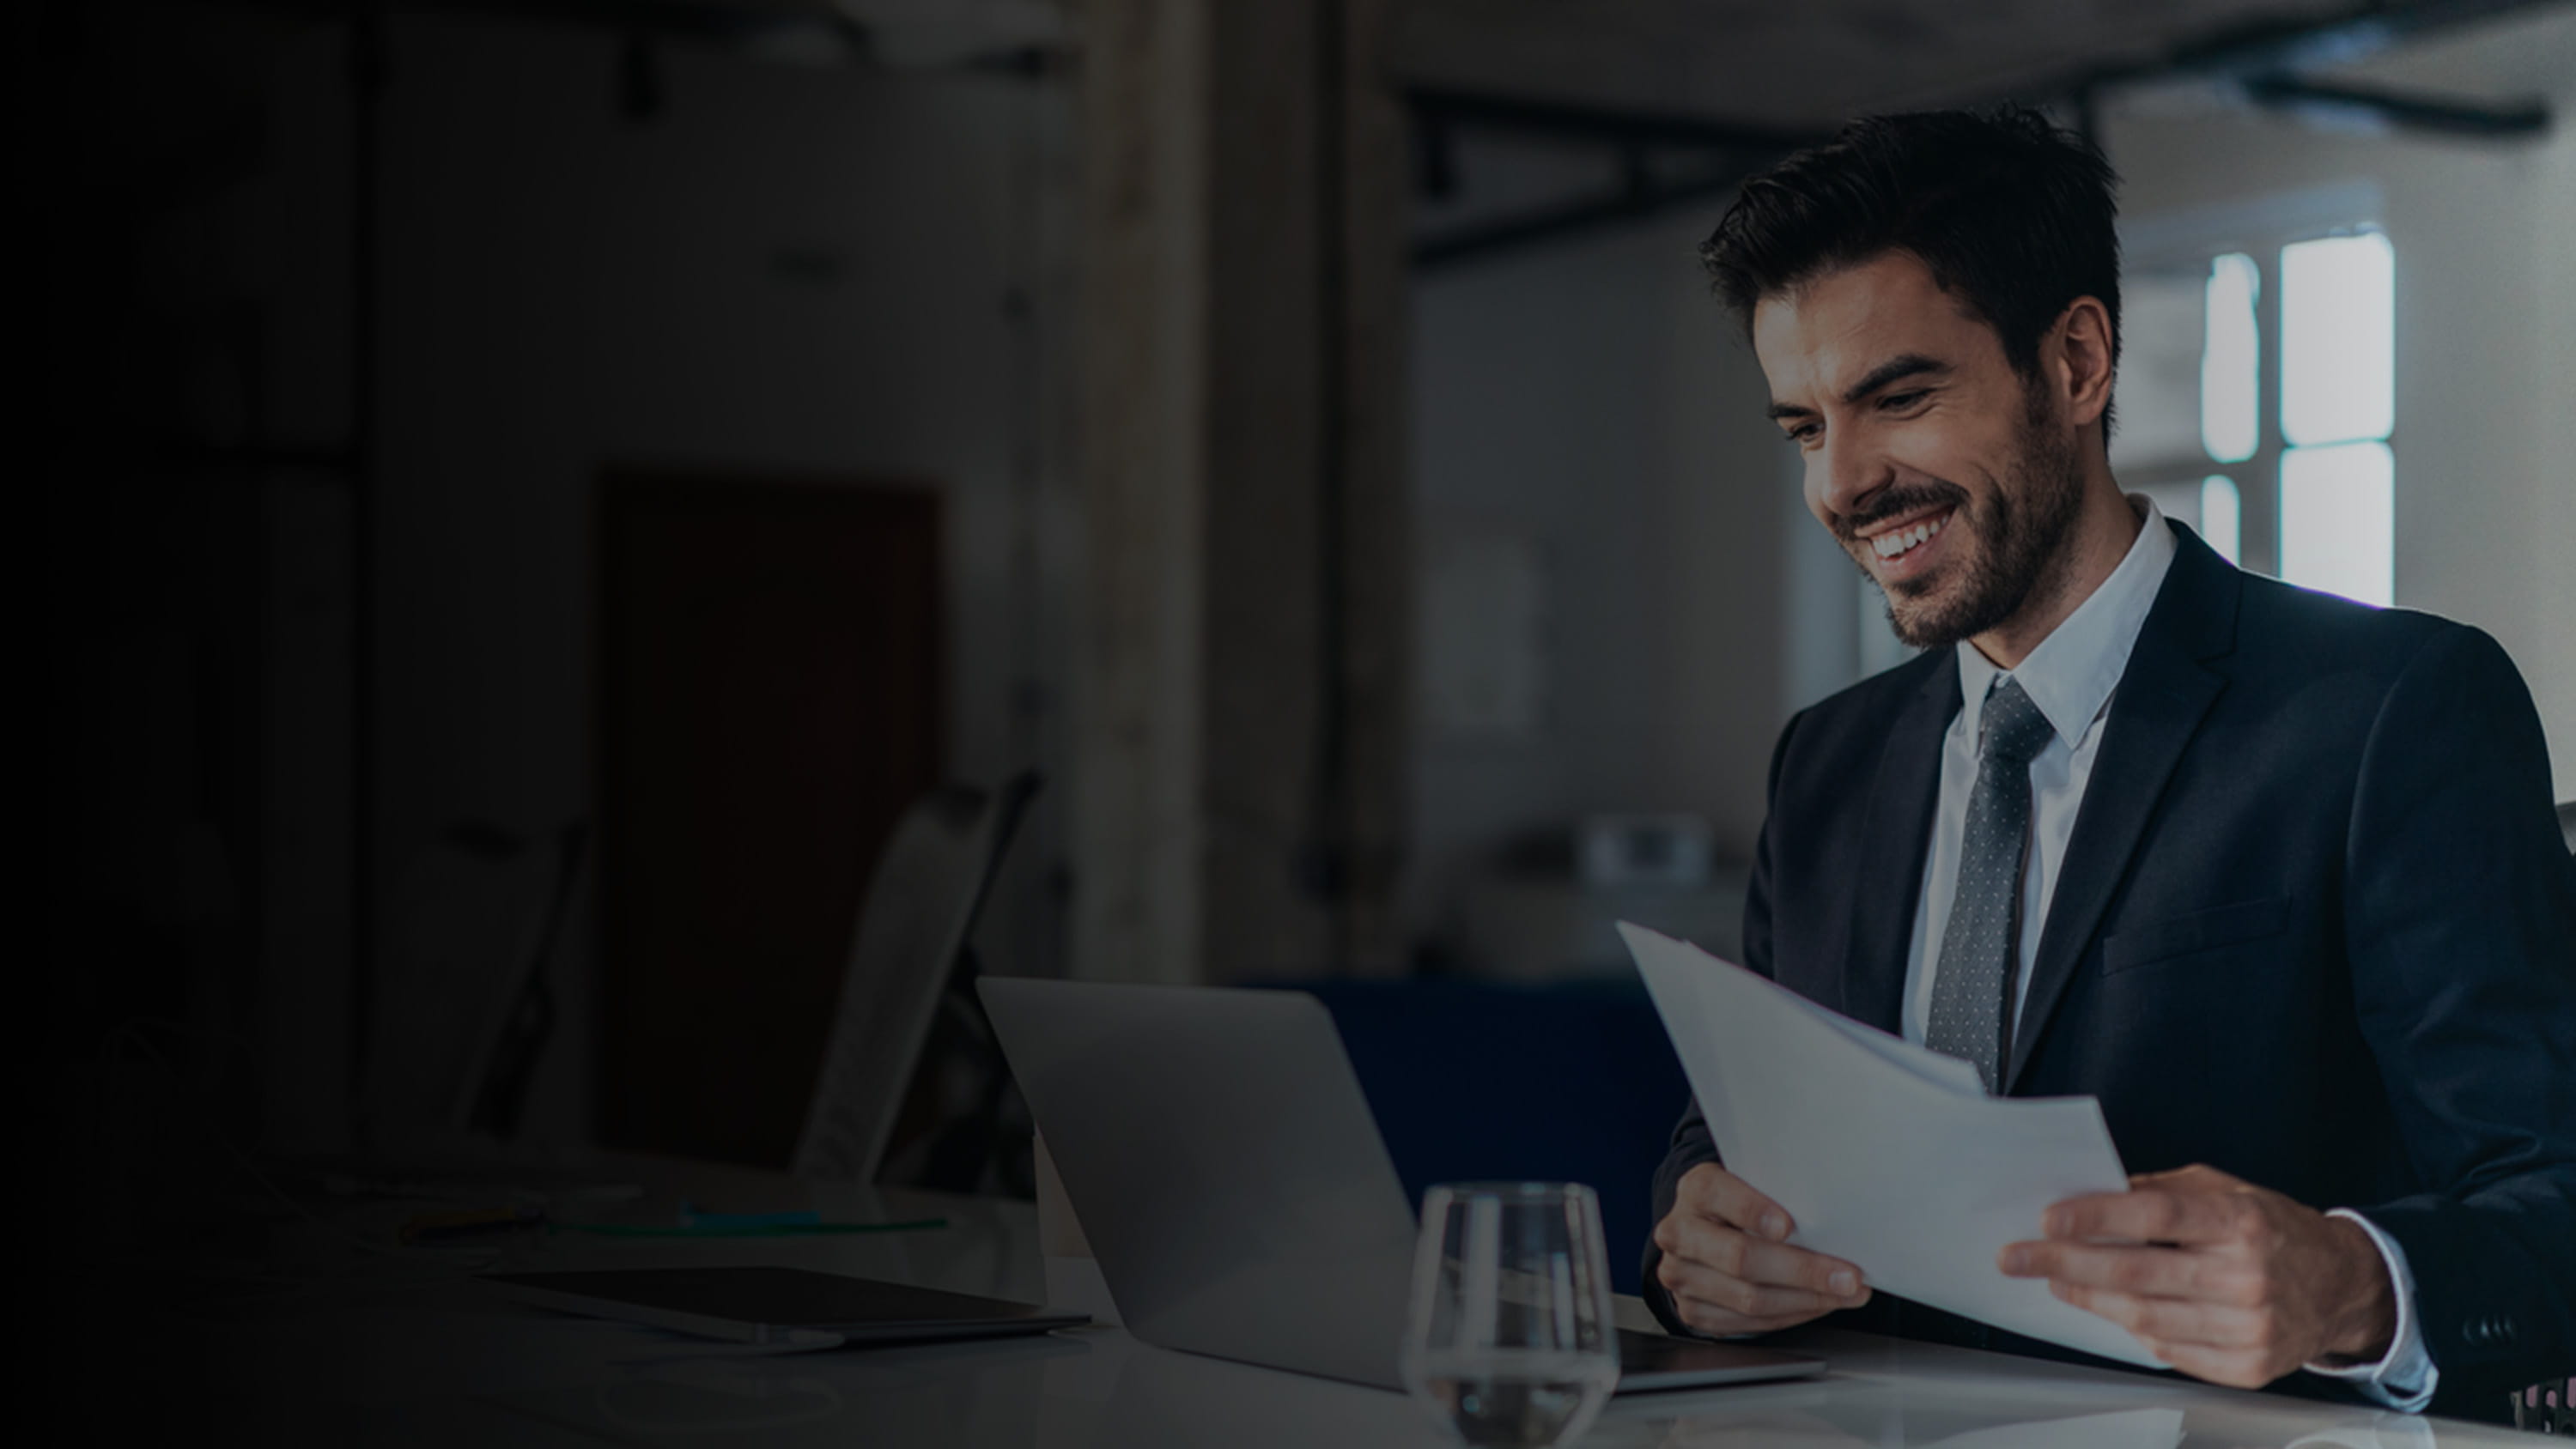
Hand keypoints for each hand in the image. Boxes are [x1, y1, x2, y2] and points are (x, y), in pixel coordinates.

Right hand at [1652, 1162, 1871, 1335]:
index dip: (1752, 1210)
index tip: (1789, 1226)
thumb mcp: (1753, 1185)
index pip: (1719, 1195)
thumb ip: (1780, 1196)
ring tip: (1845, 1294)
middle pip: (1739, 1258)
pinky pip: (1749, 1322)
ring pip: (1748, 1299)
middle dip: (1802, 1270)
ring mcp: (1681, 1276)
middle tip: (1847, 1276)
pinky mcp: (1692, 1310)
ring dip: (1807, 1300)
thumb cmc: (1740, 1205)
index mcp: (1696, 1190)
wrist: (1704, 1230)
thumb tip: (1835, 1225)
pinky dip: (1792, 1315)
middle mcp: (1680, 1233)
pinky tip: (1817, 1304)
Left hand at [1998, 1163, 2395, 1387]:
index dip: (2096, 1216)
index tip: (2047, 1218)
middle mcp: (2247, 1277)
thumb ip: (2161, 1191)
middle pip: (2137, 1271)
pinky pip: (2169, 1350)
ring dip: (2088, 1298)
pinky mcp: (2248, 1367)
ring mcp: (2250, 1328)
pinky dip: (2132, 1329)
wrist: (2342, 1287)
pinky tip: (2109, 1309)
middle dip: (2065, 1262)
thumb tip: (2091, 1193)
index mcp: (2240, 1223)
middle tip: (2017, 1256)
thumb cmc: (2271, 1231)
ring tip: (2054, 1280)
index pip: (2155, 1215)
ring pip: (2144, 1317)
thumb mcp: (2225, 1191)